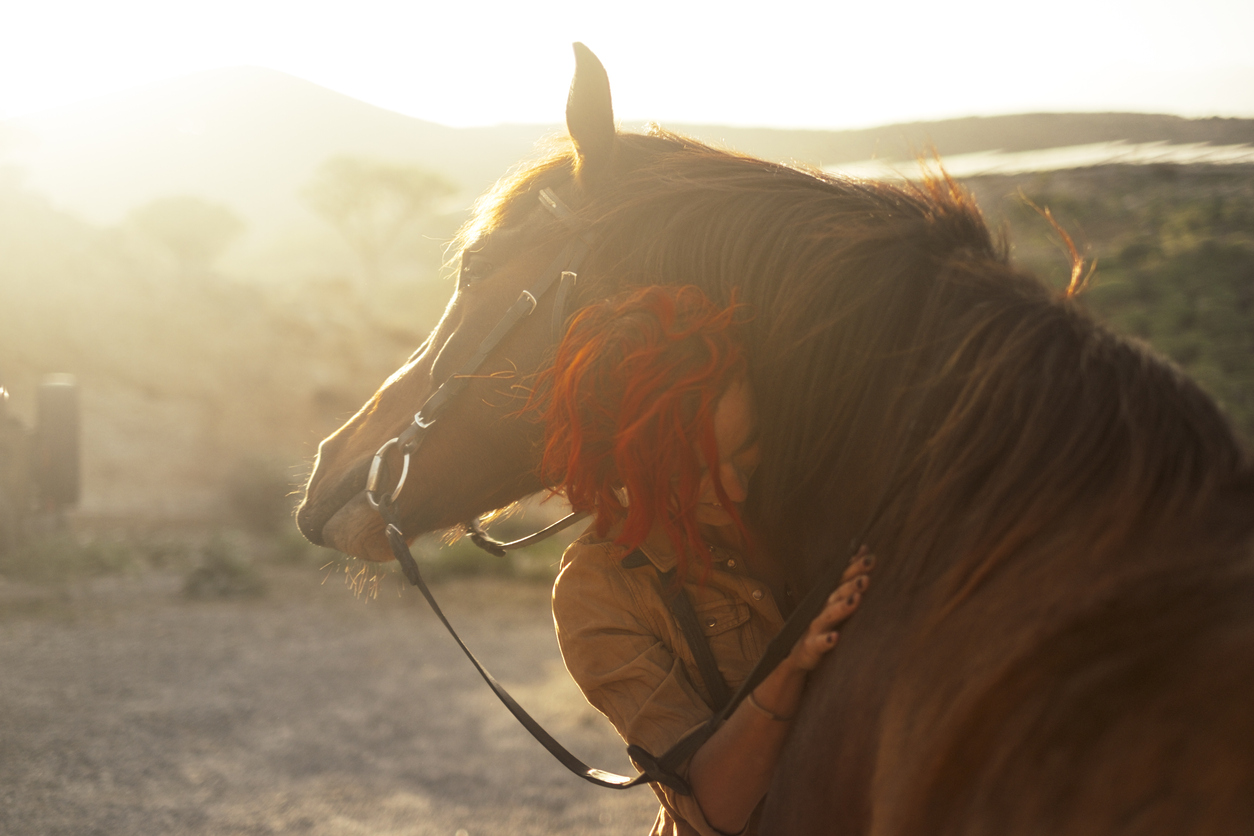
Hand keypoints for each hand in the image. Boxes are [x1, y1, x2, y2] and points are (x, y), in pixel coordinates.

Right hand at [788, 545, 873, 670]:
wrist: (799, 654)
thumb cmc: (823, 625)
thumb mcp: (836, 601)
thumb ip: (851, 576)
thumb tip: (865, 549)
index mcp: (830, 599)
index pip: (842, 579)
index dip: (854, 568)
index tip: (869, 558)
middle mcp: (823, 609)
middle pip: (837, 594)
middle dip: (851, 584)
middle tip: (866, 577)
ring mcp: (816, 628)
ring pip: (829, 616)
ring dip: (841, 608)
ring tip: (856, 599)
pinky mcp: (811, 647)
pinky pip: (819, 644)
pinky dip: (826, 640)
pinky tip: (835, 638)